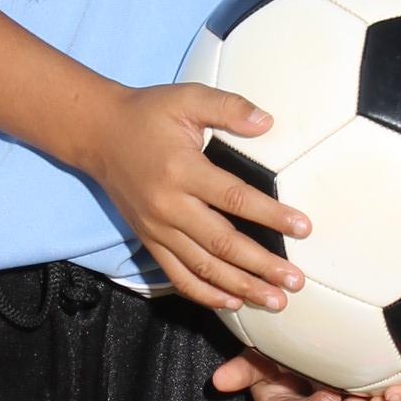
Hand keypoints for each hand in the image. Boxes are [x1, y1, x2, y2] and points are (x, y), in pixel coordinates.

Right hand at [89, 84, 309, 313]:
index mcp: (182, 170)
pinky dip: (205, 293)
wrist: (98, 134)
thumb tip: (267, 122)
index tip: (302, 228)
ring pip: (203, 268)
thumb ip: (228, 107)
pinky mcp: (149, 240)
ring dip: (240, 287)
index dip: (270, 215)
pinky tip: (232, 302)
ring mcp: (157, 228)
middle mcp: (169, 206)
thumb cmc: (148, 113)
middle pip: (222, 244)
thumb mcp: (187, 98)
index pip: (234, 197)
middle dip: (262, 265)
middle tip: (295, 281)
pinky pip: (177, 275)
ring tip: (275, 300)